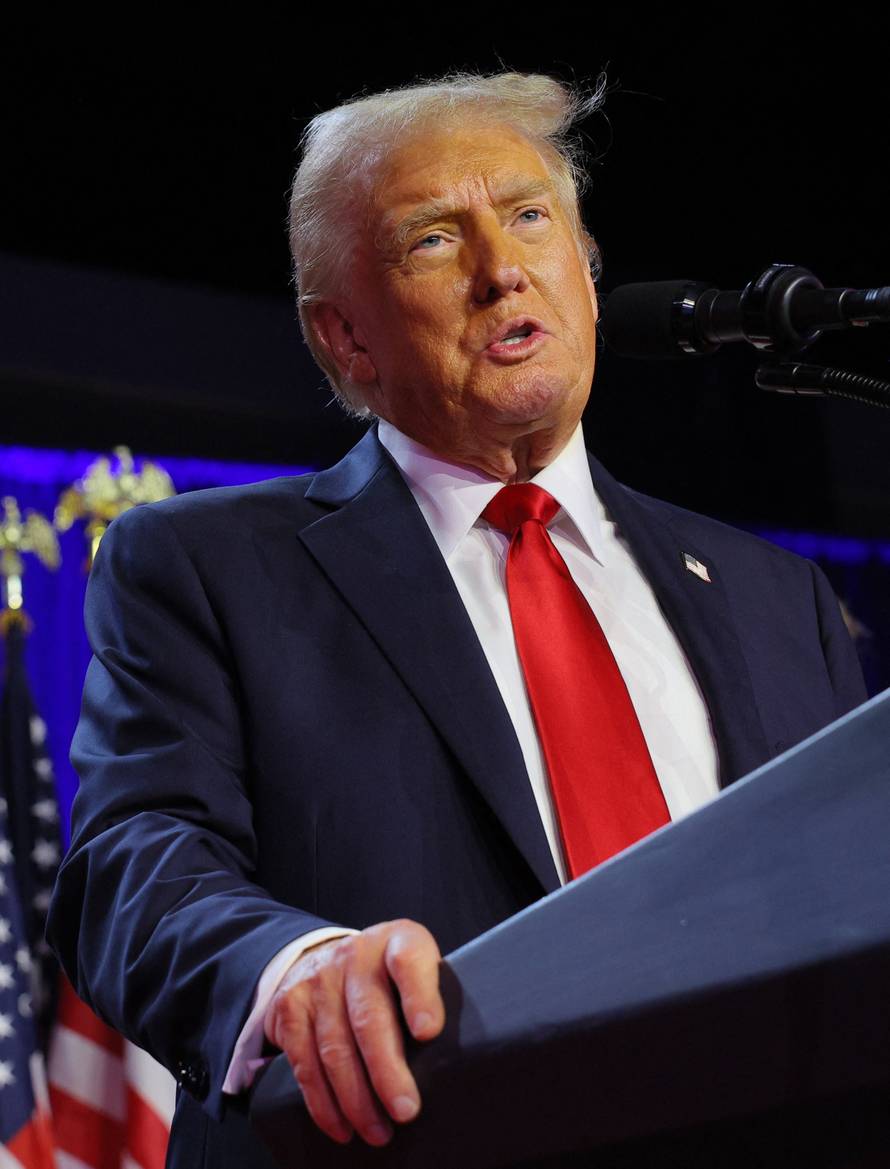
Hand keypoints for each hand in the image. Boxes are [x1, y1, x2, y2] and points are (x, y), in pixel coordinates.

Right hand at [264, 918, 444, 1146]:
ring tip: (378, 1131)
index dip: (419, 995)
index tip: (428, 1033)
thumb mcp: (415, 966)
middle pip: (370, 1017)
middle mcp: (355, 955)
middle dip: (387, 1071)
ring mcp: (318, 981)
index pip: (408, 960)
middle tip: (406, 1111)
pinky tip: (342, 1126)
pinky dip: (323, 1102)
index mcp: (397, 940)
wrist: (323, 955)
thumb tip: (450, 1059)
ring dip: (357, 1099)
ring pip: (335, 1048)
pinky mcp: (289, 1008)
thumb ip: (431, 996)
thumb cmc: (386, 974)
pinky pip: (305, 1063)